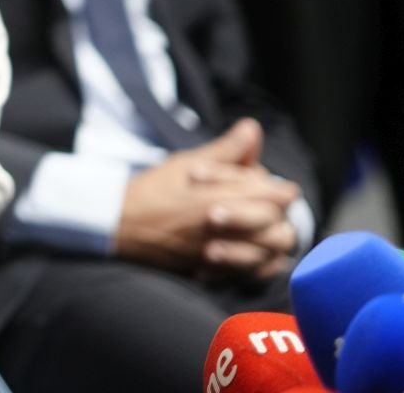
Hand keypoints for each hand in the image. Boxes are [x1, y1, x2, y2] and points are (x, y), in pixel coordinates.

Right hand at [115, 119, 301, 276]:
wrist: (121, 225)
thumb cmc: (154, 191)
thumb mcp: (187, 163)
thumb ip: (226, 150)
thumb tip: (252, 128)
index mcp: (221, 198)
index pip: (274, 196)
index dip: (282, 191)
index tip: (282, 188)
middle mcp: (226, 230)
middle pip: (279, 228)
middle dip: (279, 215)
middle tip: (271, 206)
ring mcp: (221, 255)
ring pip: (271, 253)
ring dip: (273, 240)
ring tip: (267, 229)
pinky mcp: (215, 272)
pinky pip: (254, 275)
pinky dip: (263, 265)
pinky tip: (258, 253)